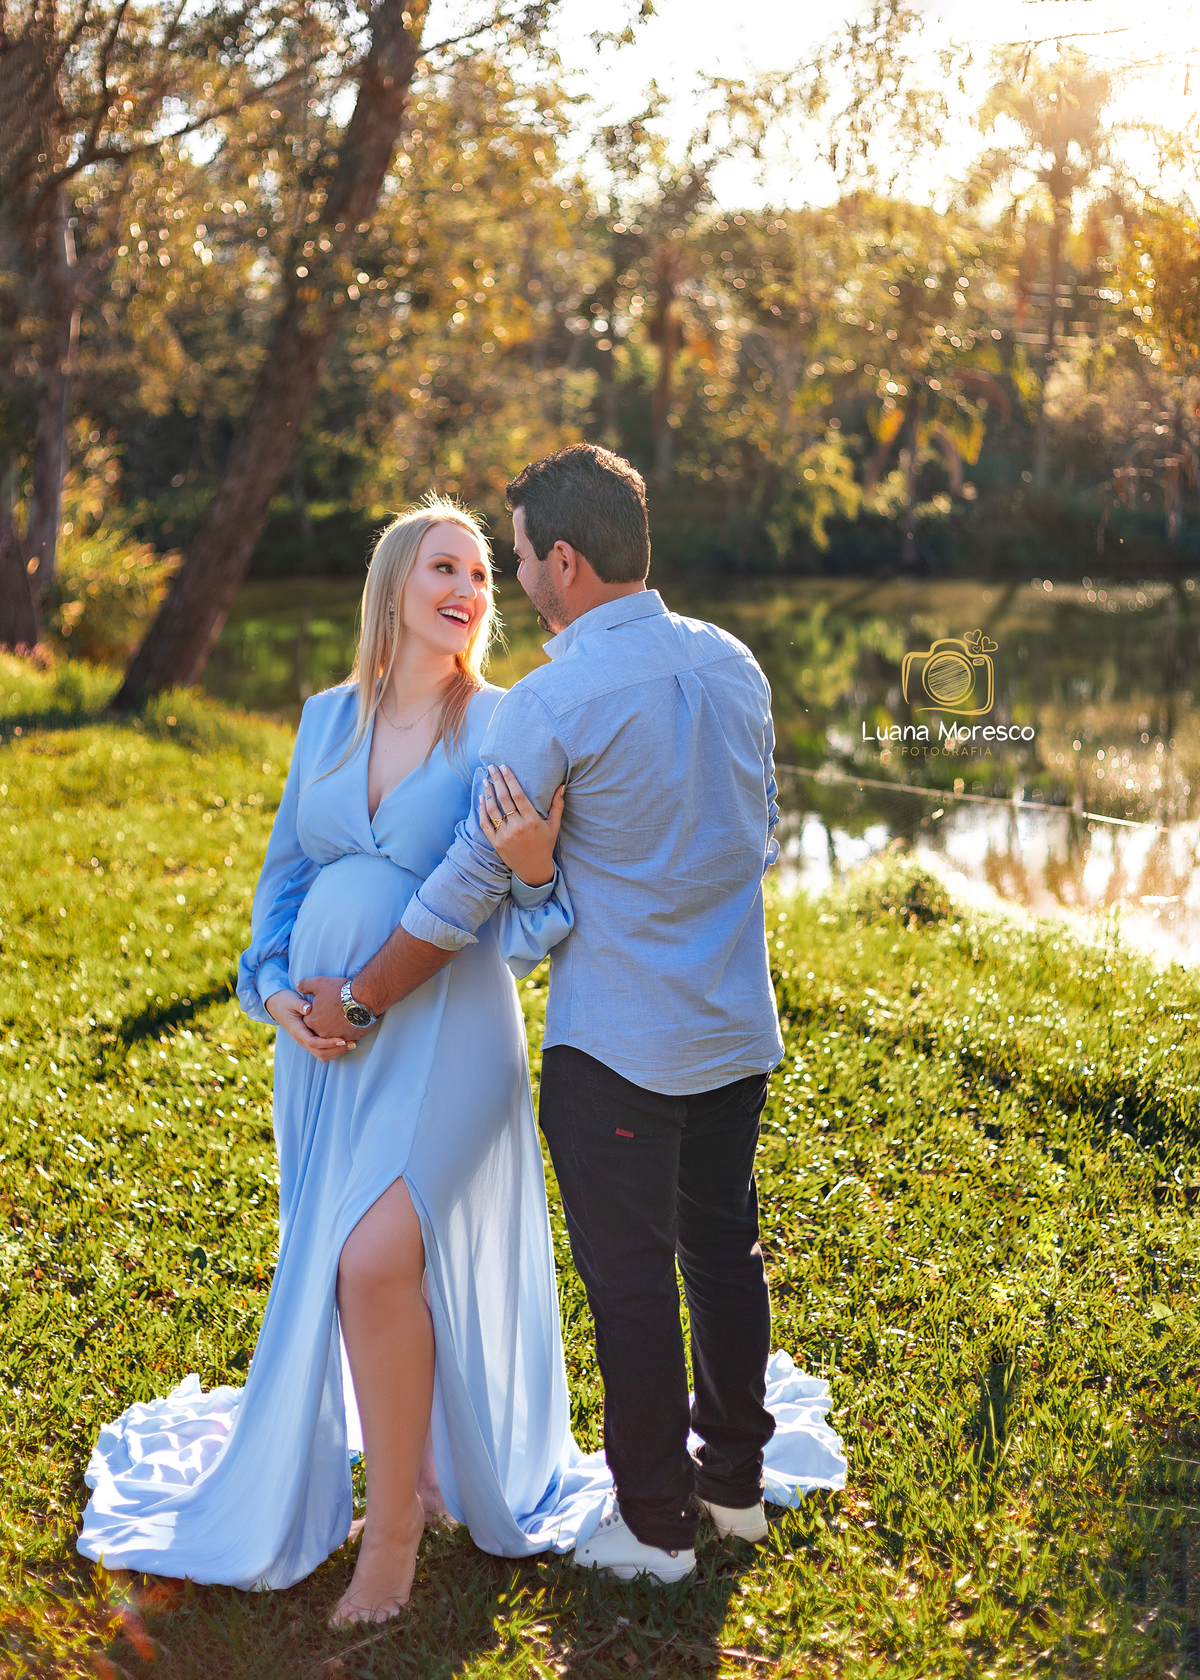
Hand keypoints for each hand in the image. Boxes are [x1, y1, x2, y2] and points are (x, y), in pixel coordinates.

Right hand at [264, 987, 357, 1062]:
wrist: (277, 1005)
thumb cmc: (285, 1001)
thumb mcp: (291, 1000)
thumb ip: (300, 1004)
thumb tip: (308, 1009)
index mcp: (297, 1030)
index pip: (314, 1042)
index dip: (329, 1042)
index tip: (342, 1038)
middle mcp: (302, 1039)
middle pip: (320, 1053)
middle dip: (337, 1050)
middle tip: (352, 1042)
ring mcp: (306, 1041)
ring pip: (323, 1055)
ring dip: (338, 1051)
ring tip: (353, 1043)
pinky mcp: (311, 1040)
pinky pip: (323, 1050)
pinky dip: (335, 1049)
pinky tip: (346, 1041)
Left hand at [298, 975, 376, 1047]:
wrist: (363, 998)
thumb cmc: (340, 991)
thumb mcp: (319, 983)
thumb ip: (305, 984)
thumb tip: (297, 986)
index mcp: (312, 1021)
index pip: (310, 1020)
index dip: (317, 1012)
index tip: (324, 1006)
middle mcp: (322, 1032)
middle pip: (322, 1029)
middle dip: (327, 1022)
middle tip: (335, 1012)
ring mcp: (336, 1037)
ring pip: (334, 1035)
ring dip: (337, 1029)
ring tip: (344, 1018)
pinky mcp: (350, 1039)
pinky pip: (347, 1038)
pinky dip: (348, 1033)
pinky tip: (352, 1023)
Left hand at [480, 765, 564, 886]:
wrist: (533, 868)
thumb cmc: (545, 844)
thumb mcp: (554, 825)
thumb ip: (557, 805)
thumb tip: (561, 785)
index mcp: (532, 821)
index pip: (518, 795)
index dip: (510, 779)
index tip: (504, 767)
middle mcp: (518, 827)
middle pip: (504, 798)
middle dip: (496, 780)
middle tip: (491, 767)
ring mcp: (505, 835)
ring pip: (493, 810)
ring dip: (488, 793)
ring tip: (486, 780)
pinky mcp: (496, 842)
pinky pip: (486, 823)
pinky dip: (482, 810)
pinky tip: (482, 798)